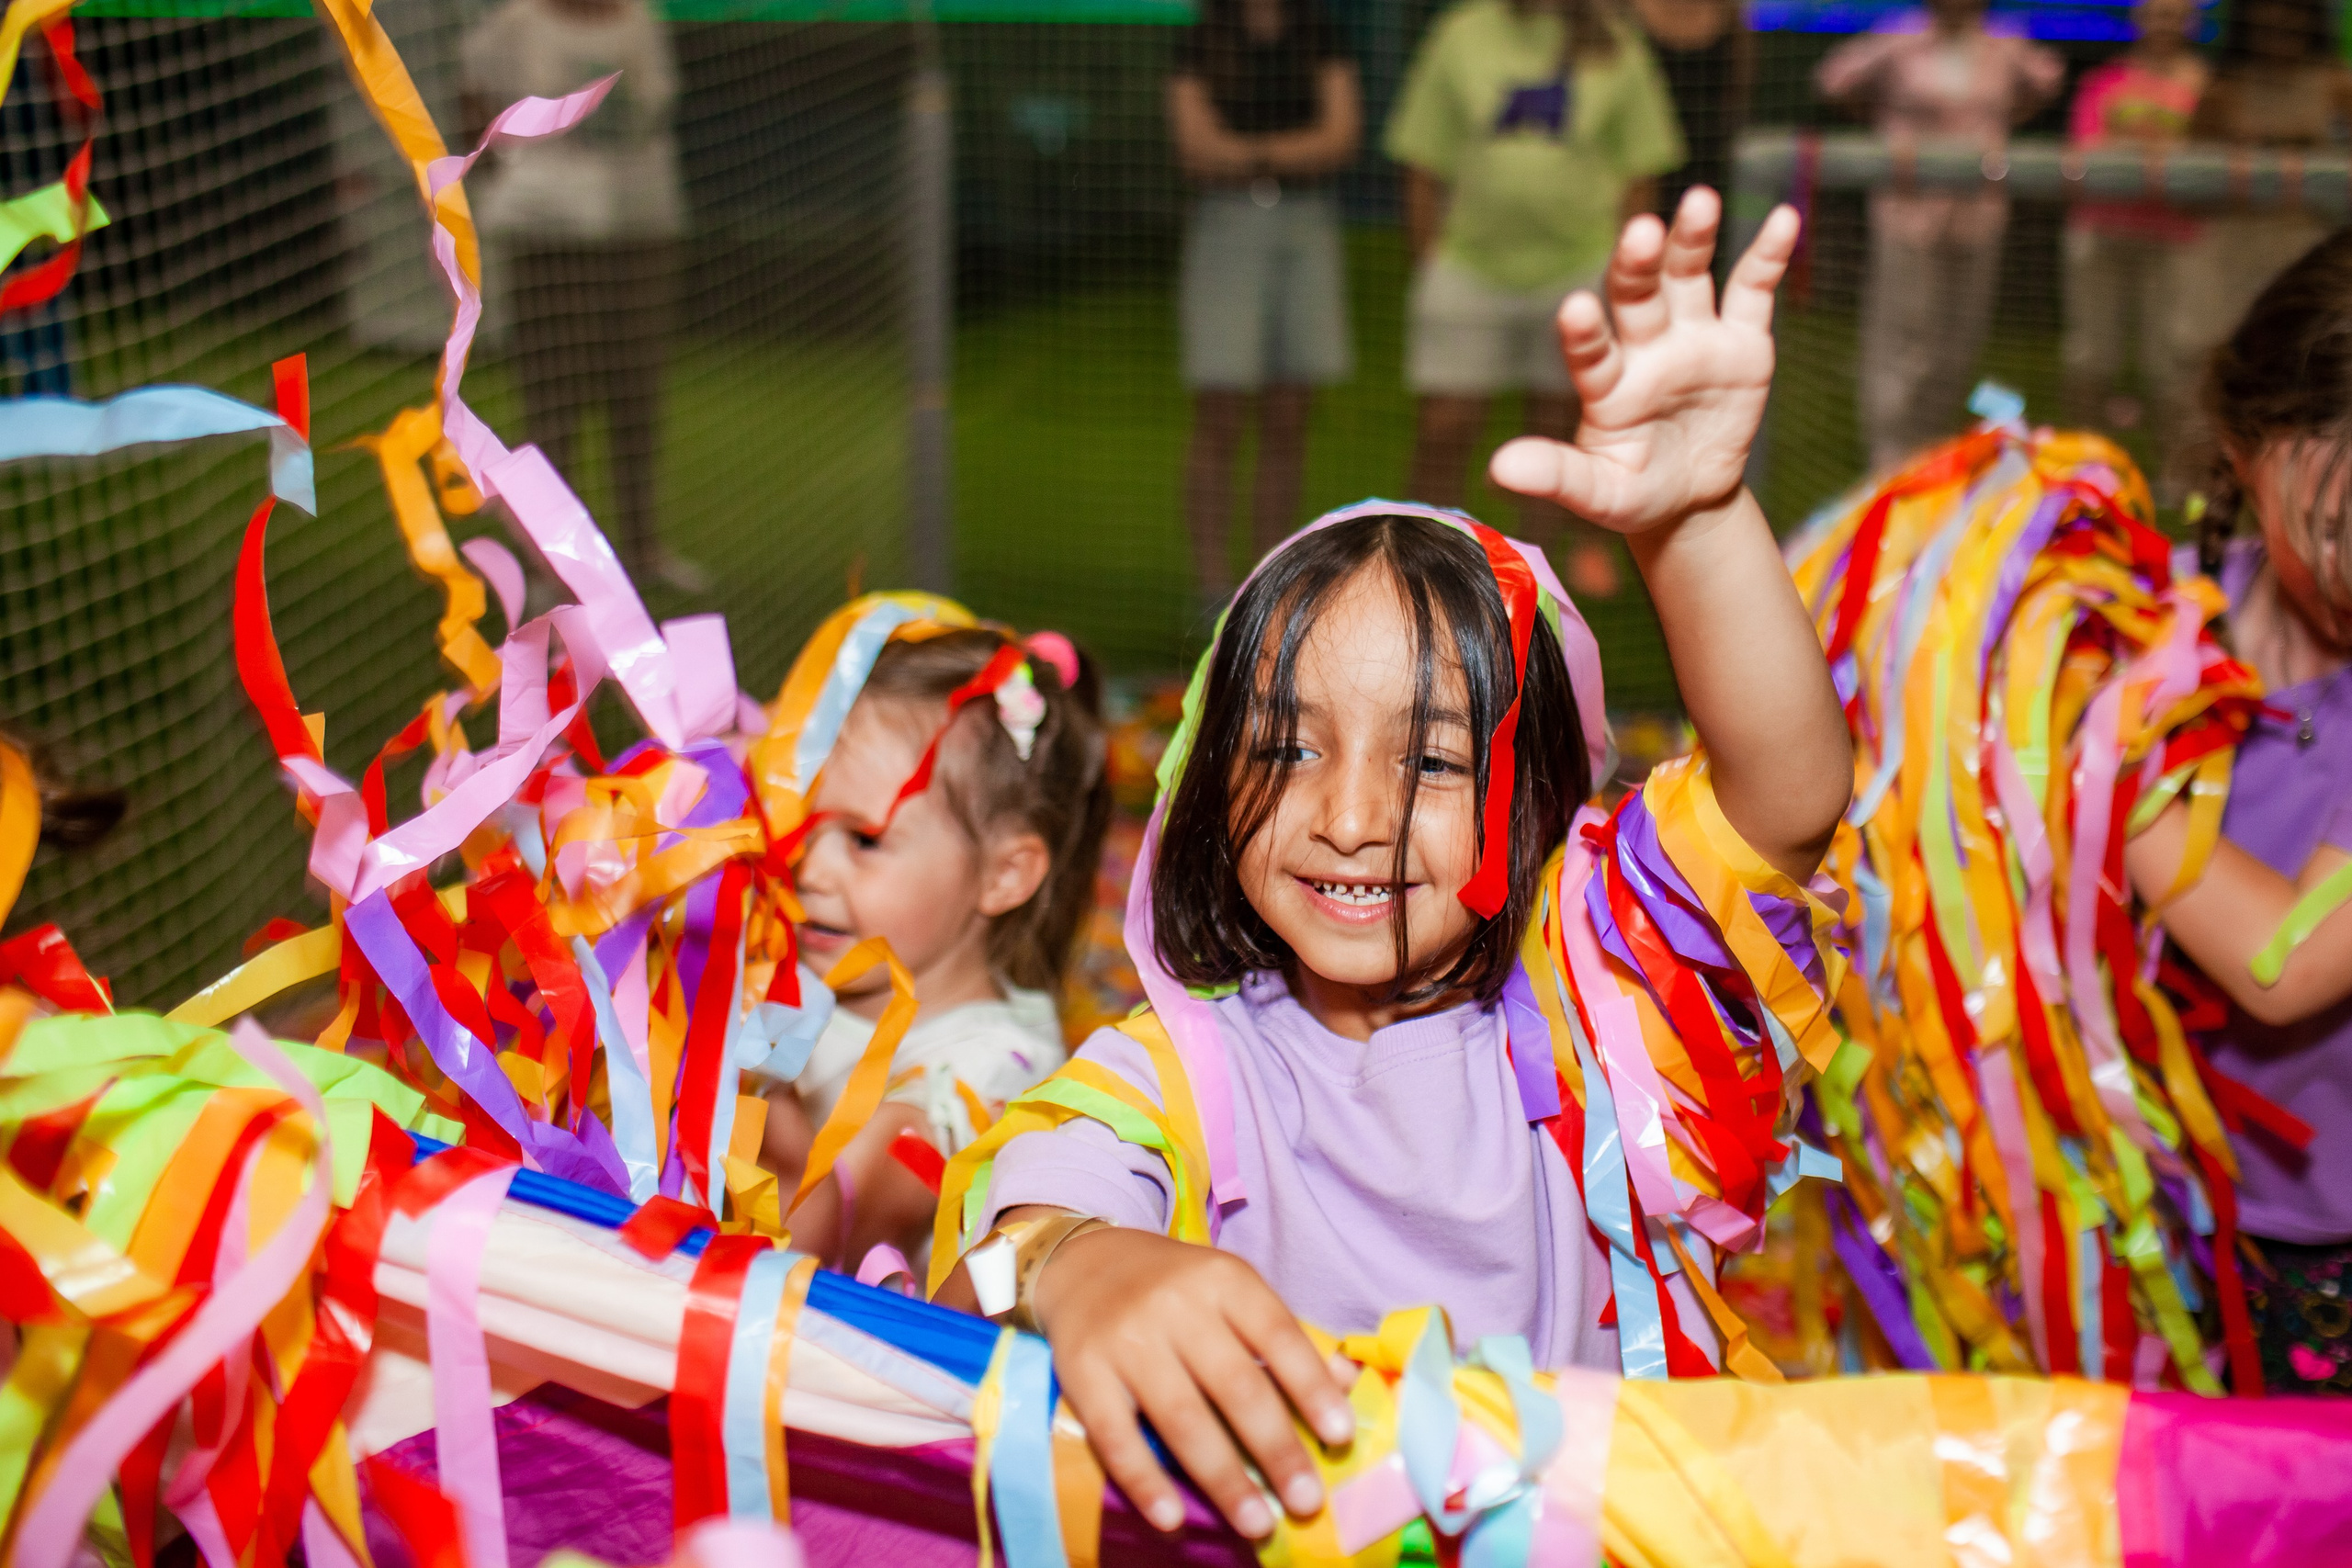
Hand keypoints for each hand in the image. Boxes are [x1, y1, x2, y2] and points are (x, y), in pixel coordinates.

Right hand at [1033, 1225, 1353, 1540]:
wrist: (1082, 1264)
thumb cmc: (1176, 1288)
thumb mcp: (1233, 1291)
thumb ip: (1286, 1336)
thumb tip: (1348, 1381)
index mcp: (1224, 1280)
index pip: (1277, 1334)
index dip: (1311, 1386)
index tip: (1339, 1437)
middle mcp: (1176, 1306)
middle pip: (1235, 1384)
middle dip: (1276, 1449)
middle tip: (1306, 1502)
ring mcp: (1126, 1340)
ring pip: (1182, 1418)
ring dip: (1223, 1479)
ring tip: (1258, 1524)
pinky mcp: (1082, 1373)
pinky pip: (1116, 1437)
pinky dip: (1146, 1481)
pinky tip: (1173, 1519)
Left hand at [1489, 187, 1800, 536]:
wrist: (1689, 497)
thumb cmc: (1634, 491)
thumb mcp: (1598, 493)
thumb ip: (1556, 475)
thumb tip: (1499, 469)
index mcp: (1607, 385)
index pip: (1590, 352)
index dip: (1584, 331)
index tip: (1575, 309)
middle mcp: (1646, 349)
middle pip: (1638, 296)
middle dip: (1638, 265)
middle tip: (1640, 232)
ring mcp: (1693, 338)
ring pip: (1689, 277)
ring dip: (1692, 240)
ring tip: (1699, 202)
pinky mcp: (1741, 341)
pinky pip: (1752, 290)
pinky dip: (1767, 255)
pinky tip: (1783, 219)